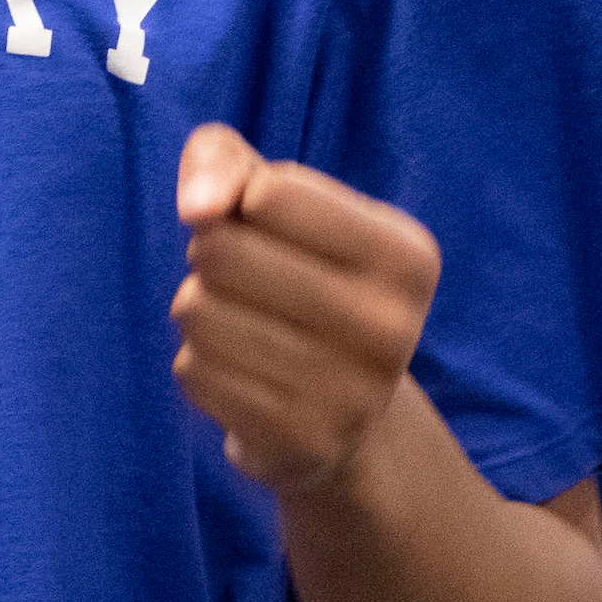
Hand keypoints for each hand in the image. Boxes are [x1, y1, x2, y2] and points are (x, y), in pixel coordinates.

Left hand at [169, 122, 440, 495]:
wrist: (340, 413)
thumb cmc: (297, 272)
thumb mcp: (272, 195)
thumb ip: (223, 159)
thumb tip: (198, 206)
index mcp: (408, 255)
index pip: (270, 192)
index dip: (241, 200)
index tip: (266, 226)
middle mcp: (395, 327)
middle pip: (222, 249)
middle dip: (211, 254)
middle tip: (245, 280)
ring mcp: (352, 394)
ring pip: (197, 310)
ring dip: (199, 310)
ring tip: (244, 326)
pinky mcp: (301, 443)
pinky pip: (193, 370)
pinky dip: (199, 363)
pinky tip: (242, 375)